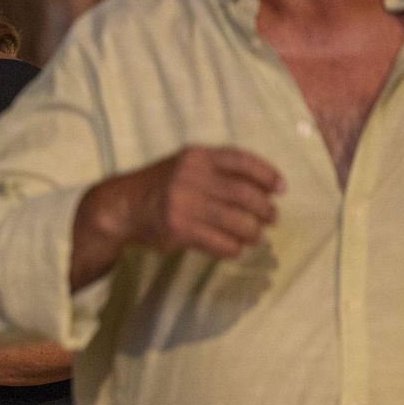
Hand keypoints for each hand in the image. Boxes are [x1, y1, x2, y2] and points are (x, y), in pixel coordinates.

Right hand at [87, 145, 282, 259]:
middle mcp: (191, 177)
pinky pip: (222, 243)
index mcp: (196, 156)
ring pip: (238, 222)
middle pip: (246, 195)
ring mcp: (185, 204)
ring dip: (254, 232)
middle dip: (265, 209)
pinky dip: (234, 248)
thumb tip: (265, 189)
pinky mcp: (180, 230)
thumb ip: (217, 170)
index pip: (242, 161)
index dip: (267, 175)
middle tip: (271, 218)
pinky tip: (234, 247)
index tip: (281, 189)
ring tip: (256, 235)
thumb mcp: (185, 165)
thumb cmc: (161, 185)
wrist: (122, 206)